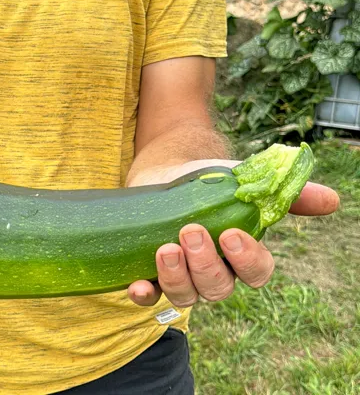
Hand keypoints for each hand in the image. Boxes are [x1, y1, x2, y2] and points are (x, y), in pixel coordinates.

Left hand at [126, 159, 339, 307]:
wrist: (167, 171)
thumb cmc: (211, 182)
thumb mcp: (245, 180)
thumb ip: (285, 192)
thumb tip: (331, 199)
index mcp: (241, 255)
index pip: (255, 272)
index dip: (246, 260)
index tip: (232, 235)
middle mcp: (214, 273)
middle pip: (218, 288)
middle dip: (205, 264)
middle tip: (191, 233)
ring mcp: (182, 276)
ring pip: (186, 296)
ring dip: (176, 277)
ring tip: (166, 247)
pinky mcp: (151, 273)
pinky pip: (149, 297)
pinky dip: (143, 294)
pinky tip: (136, 284)